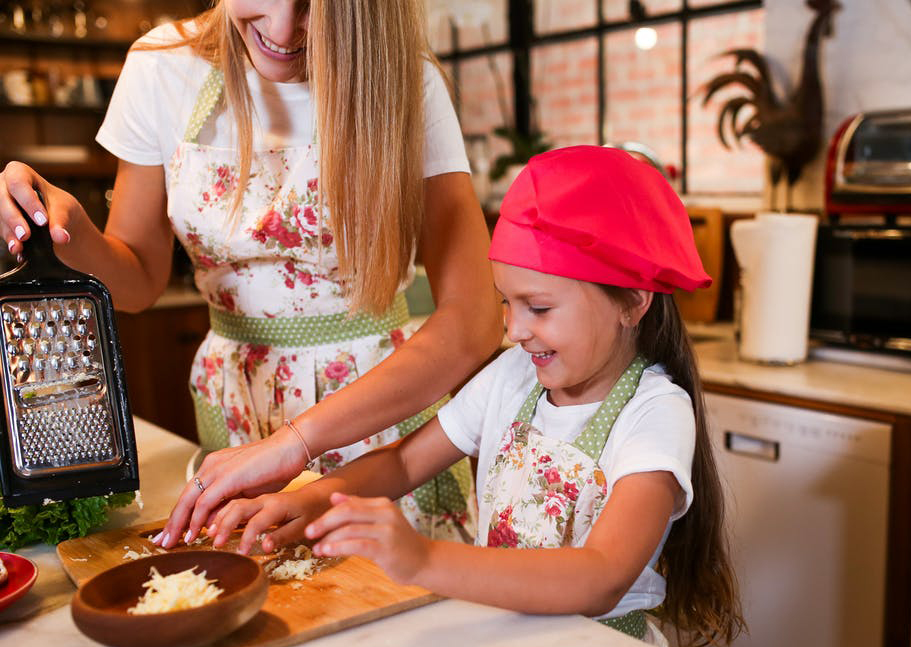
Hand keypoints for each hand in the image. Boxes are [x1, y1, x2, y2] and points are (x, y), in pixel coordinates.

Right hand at [1, 162, 78, 254]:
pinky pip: (0, 229)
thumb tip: (61, 237)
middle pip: (2, 199)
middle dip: (13, 218)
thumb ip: (60, 221)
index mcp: (19, 172)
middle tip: (25, 235)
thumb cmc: (57, 204)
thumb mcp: (63, 208)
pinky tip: (17, 250)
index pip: (19, 183)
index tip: (42, 220)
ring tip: (19, 246)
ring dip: (8, 232)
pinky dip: (9, 240)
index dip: (28, 201)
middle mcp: (3, 185)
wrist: (55, 217)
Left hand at [154, 428, 309, 548]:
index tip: (173, 533)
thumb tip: (213, 522)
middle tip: (162, 542)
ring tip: (173, 542)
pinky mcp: (227, 477)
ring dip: (179, 524)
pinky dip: (197, 519)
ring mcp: (218, 470)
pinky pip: (205, 502)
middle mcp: (211, 466)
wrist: (290, 448)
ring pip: (189, 501)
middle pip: (184, 498)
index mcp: (215, 466)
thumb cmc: (274, 467)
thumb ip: (229, 503)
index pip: (191, 495)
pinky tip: (194, 533)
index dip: (180, 516)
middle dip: (172, 523)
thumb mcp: (247, 490)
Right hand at [207, 488, 326, 554]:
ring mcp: (257, 499)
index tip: (241, 553)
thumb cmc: (309, 513)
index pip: (257, 521)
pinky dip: (221, 512)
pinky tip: (213, 524)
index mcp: (277, 506)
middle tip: (215, 543)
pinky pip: (234, 503)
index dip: (247, 537)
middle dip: (225, 525)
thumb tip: (264, 548)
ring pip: (233, 503)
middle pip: (238, 508)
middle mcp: (264, 500)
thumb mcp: (301, 527)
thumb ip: (282, 536)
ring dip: (219, 518)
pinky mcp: (253, 500)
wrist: (313, 496)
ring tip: (209, 534)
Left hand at [305, 493, 430, 584]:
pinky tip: (328, 552)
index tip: (312, 525)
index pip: (349, 504)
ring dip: (329, 539)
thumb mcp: (380, 521)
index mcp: (382, 504)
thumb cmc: (399, 543)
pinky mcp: (386, 548)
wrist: (425, 561)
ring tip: (316, 548)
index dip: (328, 513)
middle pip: (347, 512)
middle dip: (324, 522)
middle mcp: (385, 512)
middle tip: (309, 533)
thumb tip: (334, 498)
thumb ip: (359, 509)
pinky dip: (339, 547)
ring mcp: (387, 530)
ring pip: (350, 529)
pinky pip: (357, 545)